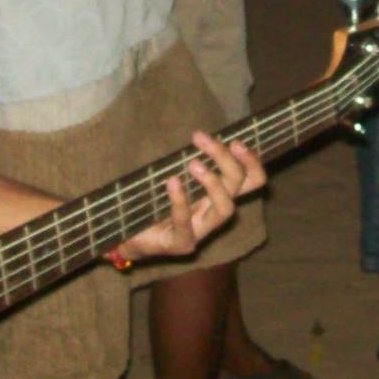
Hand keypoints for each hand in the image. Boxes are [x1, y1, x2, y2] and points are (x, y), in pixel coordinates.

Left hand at [116, 131, 265, 262]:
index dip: (251, 162)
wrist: (127, 236)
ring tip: (192, 163)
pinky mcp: (180, 244)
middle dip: (225, 159)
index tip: (235, 141)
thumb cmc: (153, 201)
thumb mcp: (173, 174)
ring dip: (213, 182)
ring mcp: (200, 232)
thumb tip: (196, 134)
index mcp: (217, 195)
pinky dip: (179, 200)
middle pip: (238, 186)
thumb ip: (188, 161)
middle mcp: (214, 212)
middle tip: (202, 139)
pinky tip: (171, 182)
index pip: (251, 180)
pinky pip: (185, 223)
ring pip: (224, 208)